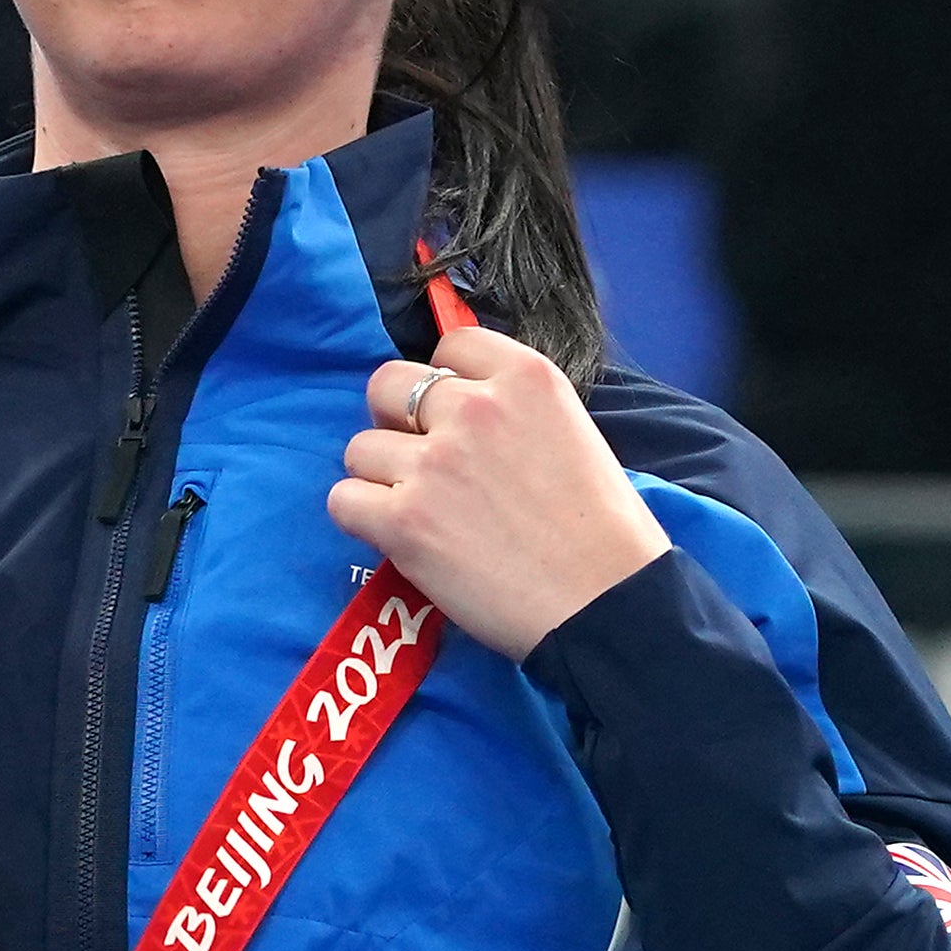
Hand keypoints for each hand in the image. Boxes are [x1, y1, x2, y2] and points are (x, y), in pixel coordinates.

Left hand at [327, 327, 668, 660]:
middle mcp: (474, 409)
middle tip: (420, 461)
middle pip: (386, 384)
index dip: (444, 382)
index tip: (453, 417)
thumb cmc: (604, 533)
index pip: (450, 344)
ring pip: (360, 448)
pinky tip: (397, 538)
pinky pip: (343, 500)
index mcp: (526, 378)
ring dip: (379, 478)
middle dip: (395, 420)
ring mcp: (433, 463)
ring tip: (418, 512)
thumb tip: (462, 410)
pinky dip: (361, 520)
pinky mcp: (403, 520)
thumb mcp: (574, 434)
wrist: (608, 606)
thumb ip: (515, 411)